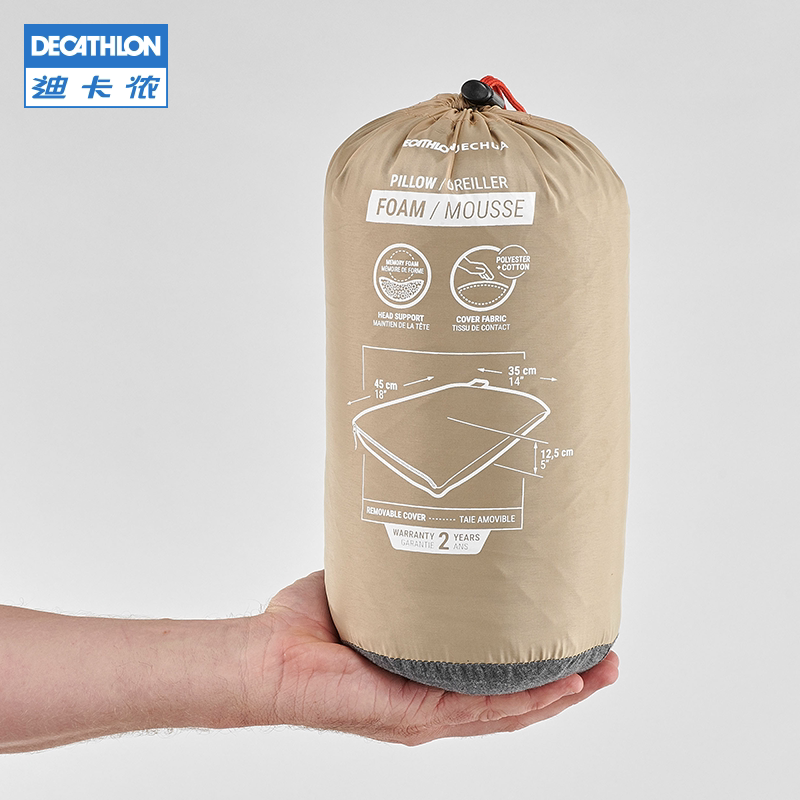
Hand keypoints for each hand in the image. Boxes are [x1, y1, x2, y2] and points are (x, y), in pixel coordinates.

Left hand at [250, 571, 618, 744]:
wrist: (268, 658)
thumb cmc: (306, 627)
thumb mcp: (370, 592)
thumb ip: (400, 574)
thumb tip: (420, 528)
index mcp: (426, 679)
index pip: (494, 682)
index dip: (539, 672)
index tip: (574, 644)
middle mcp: (433, 704)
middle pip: (516, 703)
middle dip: (567, 685)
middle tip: (608, 661)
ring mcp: (426, 714)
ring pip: (509, 712)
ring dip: (559, 695)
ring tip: (600, 672)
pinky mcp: (414, 713)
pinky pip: (480, 712)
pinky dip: (523, 702)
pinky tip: (559, 689)